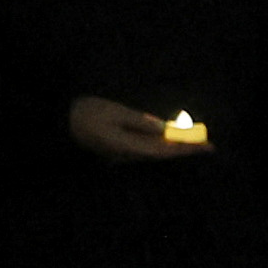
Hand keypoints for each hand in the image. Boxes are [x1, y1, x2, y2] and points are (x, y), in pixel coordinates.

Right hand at [65, 99, 200, 163]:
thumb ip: (140, 122)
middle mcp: (126, 155)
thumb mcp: (114, 112)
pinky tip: (170, 139)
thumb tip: (164, 129)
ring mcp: (121, 154)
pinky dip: (159, 144)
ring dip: (173, 147)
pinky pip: (143, 148)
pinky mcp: (118, 149)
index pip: (163, 151)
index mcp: (126, 147)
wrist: (60, 121)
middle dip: (184, 149)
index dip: (186, 149)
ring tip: (194, 143)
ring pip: (153, 152)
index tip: (206, 147)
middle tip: (207, 145)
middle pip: (160, 154)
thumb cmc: (86, 113)